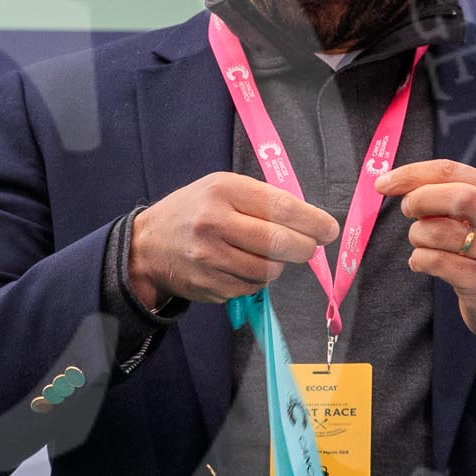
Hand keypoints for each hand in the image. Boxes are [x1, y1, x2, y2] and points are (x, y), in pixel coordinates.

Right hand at [130, 172, 339, 306]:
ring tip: (266, 254)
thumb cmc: (193, 211)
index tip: (329, 230)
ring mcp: (210, 258)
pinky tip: (243, 266)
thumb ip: (261, 200)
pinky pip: (251, 287)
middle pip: (279, 242)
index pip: (280, 207)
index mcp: (222, 191)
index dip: (312, 221)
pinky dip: (256, 279)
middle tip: (309, 248)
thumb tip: (310, 222)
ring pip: (268, 270)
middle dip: (304, 248)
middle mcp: (214, 223)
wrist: (146, 245)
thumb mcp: (221, 189)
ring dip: (277, 265)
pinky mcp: (209, 285)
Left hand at [374, 159, 475, 360]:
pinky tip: (424, 264)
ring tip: (424, 245)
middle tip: (409, 212)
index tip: (382, 183)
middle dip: (419, 201)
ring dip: (417, 237)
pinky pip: (435, 262)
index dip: (411, 174)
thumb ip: (449, 199)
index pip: (450, 171)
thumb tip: (398, 185)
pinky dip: (419, 260)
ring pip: (438, 232)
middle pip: (455, 196)